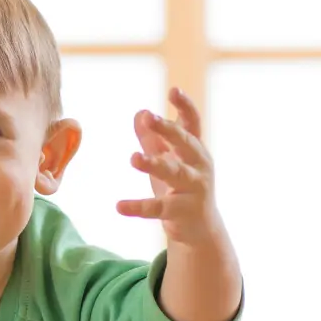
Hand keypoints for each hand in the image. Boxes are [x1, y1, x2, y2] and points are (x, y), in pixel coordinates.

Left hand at [118, 86, 223, 247]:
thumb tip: (139, 113)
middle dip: (168, 130)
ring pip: (174, 173)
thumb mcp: (167, 161)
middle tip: (150, 118)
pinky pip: (158, 208)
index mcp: (195, 151)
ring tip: (134, 158)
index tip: (173, 90)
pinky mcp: (181, 211)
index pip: (192, 124)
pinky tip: (119, 206)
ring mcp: (193, 189)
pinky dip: (138, 207)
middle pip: (185, 143)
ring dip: (154, 164)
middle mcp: (199, 166)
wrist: (200, 229)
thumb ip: (152, 139)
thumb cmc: (182, 188)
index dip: (185, 107)